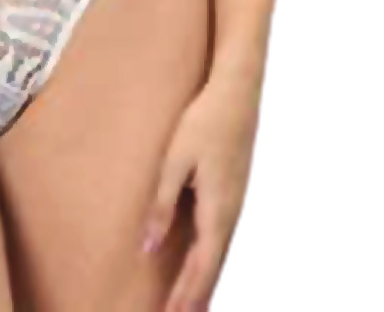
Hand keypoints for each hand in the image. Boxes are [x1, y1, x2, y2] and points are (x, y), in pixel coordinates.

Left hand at [140, 64, 261, 309]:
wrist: (236, 92)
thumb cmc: (203, 122)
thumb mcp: (175, 161)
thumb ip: (162, 205)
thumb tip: (148, 247)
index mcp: (217, 209)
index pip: (202, 265)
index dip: (187, 293)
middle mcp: (230, 213)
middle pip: (213, 266)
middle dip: (196, 296)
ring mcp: (235, 203)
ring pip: (218, 253)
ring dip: (202, 280)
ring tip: (188, 305)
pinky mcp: (232, 192)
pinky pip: (220, 236)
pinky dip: (209, 259)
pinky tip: (199, 262)